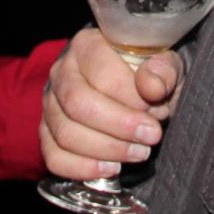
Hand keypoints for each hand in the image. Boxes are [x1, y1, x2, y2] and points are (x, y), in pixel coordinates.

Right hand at [39, 28, 181, 181]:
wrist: (134, 90)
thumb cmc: (149, 75)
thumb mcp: (166, 65)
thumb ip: (164, 71)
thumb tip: (151, 86)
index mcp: (87, 45)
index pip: (103, 74)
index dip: (132, 98)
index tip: (158, 110)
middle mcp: (62, 71)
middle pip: (78, 104)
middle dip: (119, 127)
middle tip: (152, 136)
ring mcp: (51, 104)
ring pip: (66, 133)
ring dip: (107, 150)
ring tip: (139, 153)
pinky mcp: (47, 132)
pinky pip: (54, 156)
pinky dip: (83, 168)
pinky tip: (111, 168)